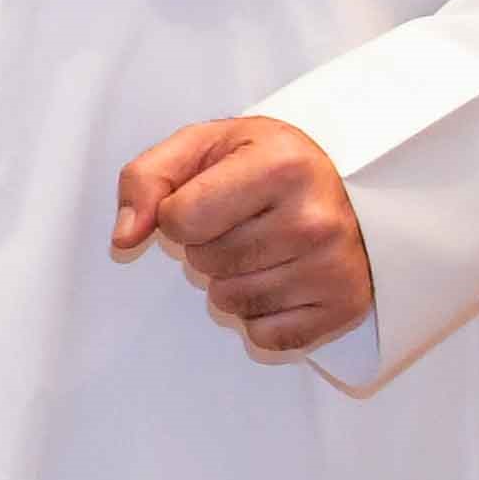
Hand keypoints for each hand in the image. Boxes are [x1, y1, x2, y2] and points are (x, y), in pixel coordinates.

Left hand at [111, 115, 373, 356]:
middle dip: (209, 245)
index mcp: (281, 166)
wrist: (354, 185)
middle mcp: (314, 219)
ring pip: (230, 301)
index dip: (178, 214)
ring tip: (265, 247)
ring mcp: (334, 267)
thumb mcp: (206, 145)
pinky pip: (264, 334)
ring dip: (232, 280)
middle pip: (205, 263)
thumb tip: (124, 237)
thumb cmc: (273, 163)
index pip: (179, 219)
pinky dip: (261, 314)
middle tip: (246, 221)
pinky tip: (283, 277)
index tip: (209, 198)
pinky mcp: (344, 307)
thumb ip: (147, 178)